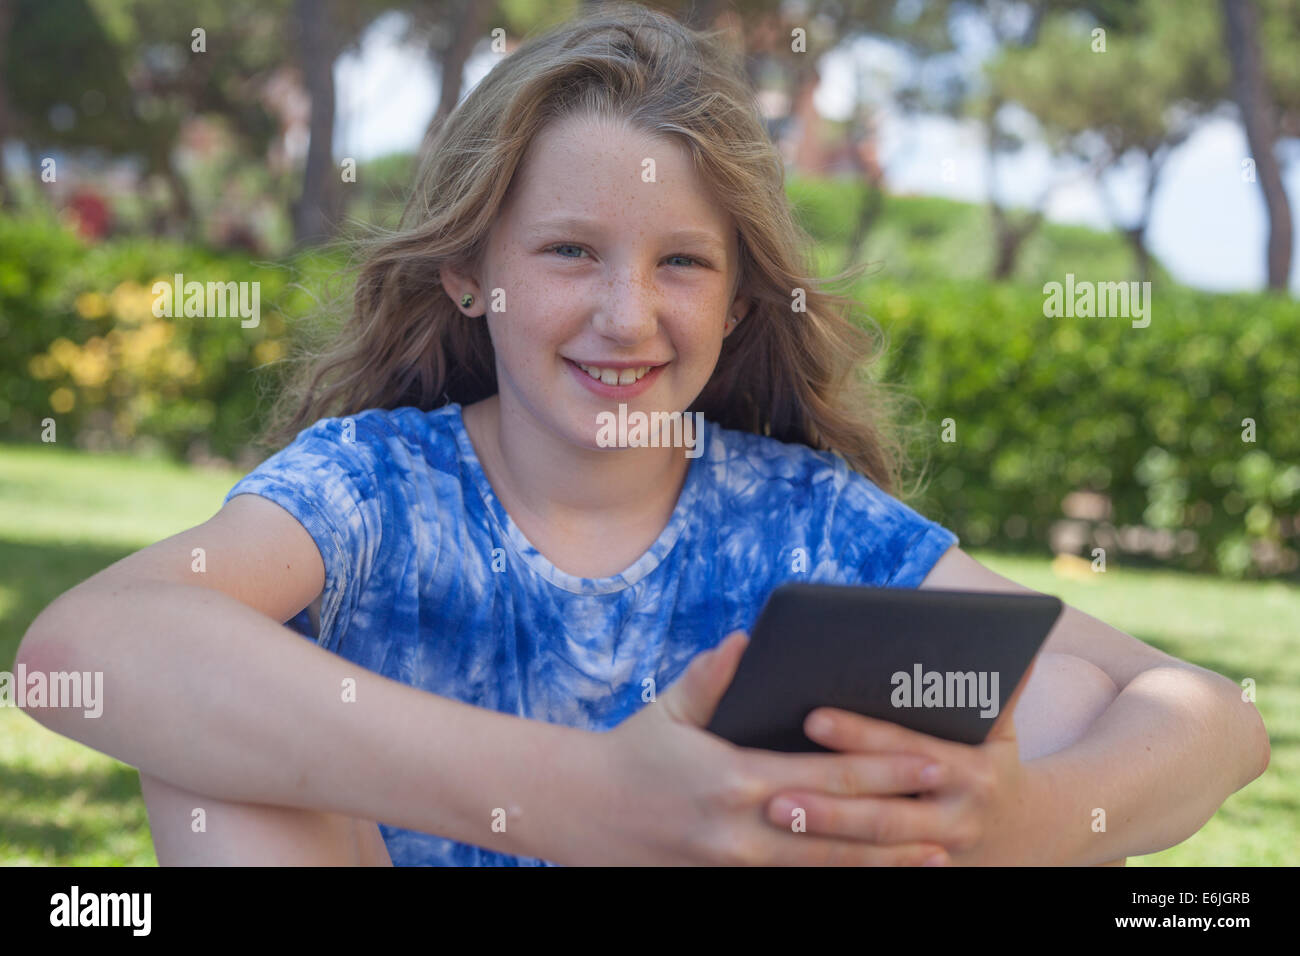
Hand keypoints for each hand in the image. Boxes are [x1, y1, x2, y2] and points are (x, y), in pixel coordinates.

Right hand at [579, 631, 953, 864]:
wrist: (582, 815)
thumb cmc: (631, 753)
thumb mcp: (669, 709)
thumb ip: (712, 677)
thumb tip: (747, 641)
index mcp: (735, 779)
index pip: (829, 777)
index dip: (886, 771)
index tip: (933, 761)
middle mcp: (743, 831)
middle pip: (841, 831)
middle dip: (901, 823)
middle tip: (952, 813)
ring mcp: (738, 866)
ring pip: (826, 869)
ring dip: (885, 863)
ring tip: (934, 854)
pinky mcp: (731, 883)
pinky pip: (797, 883)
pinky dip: (841, 876)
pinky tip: (877, 872)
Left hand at [765, 662, 1039, 865]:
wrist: (1024, 833)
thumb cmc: (994, 763)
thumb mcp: (1001, 728)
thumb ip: (995, 690)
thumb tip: (1010, 645)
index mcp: (969, 771)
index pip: (904, 749)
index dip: (860, 736)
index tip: (812, 719)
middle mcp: (954, 817)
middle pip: (884, 813)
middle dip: (830, 804)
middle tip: (774, 792)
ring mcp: (934, 853)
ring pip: (871, 849)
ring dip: (824, 834)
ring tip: (776, 813)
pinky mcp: (914, 871)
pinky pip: (868, 867)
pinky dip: (832, 857)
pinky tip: (789, 848)